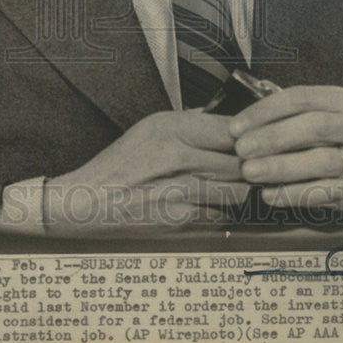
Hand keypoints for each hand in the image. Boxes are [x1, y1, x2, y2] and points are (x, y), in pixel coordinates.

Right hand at [42, 110, 248, 236]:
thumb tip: (224, 120)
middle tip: (253, 164)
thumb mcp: (150, 127)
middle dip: (251, 163)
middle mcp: (181, 159)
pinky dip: (224, 211)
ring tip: (234, 184)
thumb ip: (190, 121)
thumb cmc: (120, 163)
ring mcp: (183, 193)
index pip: (232, 128)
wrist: (89, 203)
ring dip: (241, 189)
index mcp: (172, 129)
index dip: (249, 135)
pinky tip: (212, 205)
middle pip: (241, 160)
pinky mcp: (184, 222)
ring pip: (238, 190)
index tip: (252, 139)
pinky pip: (222, 215)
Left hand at [229, 86, 342, 222]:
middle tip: (241, 150)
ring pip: (321, 159)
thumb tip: (246, 121)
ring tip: (250, 172)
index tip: (236, 127)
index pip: (300, 98)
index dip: (264, 111)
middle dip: (272, 137)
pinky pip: (330, 191)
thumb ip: (298, 117)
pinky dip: (297, 193)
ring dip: (281, 166)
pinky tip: (271, 196)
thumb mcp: (334, 120)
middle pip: (312, 125)